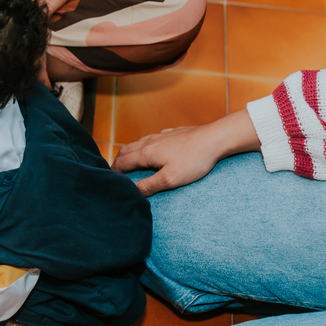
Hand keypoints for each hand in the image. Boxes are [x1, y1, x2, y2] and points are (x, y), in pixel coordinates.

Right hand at [111, 111, 260, 196]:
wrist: (215, 138)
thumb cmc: (194, 160)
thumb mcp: (170, 179)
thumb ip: (149, 186)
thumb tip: (132, 192)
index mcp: (146, 153)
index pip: (122, 162)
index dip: (114, 171)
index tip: (110, 179)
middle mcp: (150, 141)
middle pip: (126, 150)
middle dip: (118, 161)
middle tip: (115, 172)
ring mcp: (161, 135)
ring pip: (138, 143)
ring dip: (130, 152)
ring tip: (130, 161)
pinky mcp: (173, 133)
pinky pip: (152, 138)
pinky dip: (145, 146)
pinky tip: (153, 149)